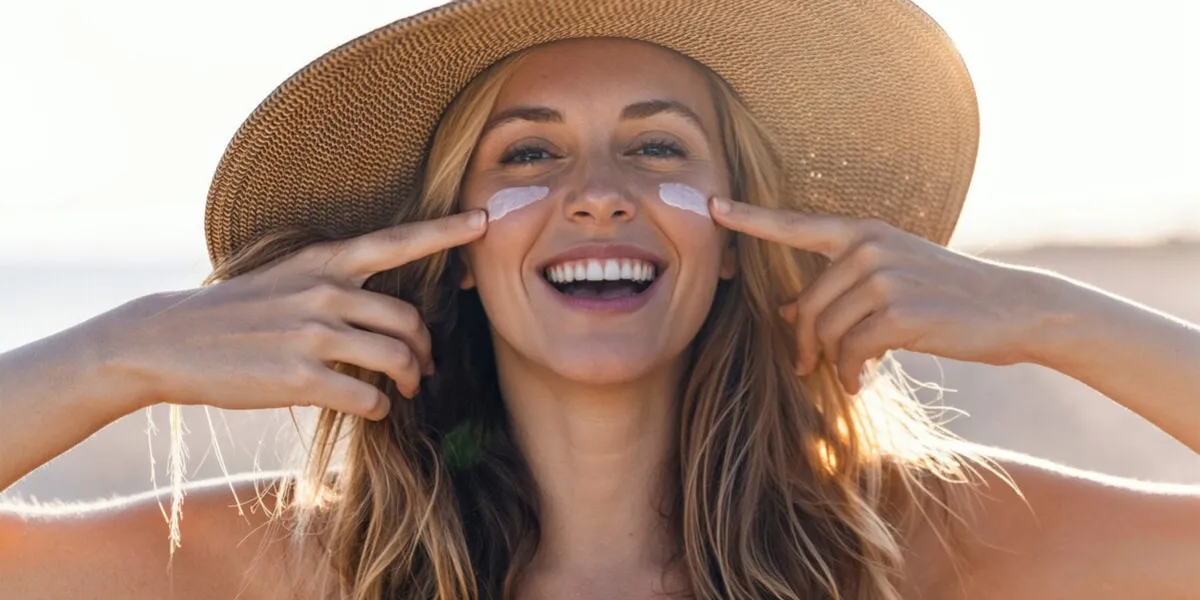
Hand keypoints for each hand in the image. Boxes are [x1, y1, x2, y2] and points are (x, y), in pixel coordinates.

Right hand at [97, 210, 487, 419]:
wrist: (166, 341)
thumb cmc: (234, 311)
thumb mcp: (285, 278)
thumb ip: (334, 285)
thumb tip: (384, 313)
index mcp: (324, 262)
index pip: (398, 240)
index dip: (446, 231)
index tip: (484, 220)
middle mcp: (324, 292)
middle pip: (409, 321)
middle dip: (425, 349)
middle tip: (424, 368)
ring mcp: (312, 335)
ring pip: (395, 360)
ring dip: (409, 381)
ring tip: (404, 390)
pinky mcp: (299, 379)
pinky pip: (367, 397)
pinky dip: (378, 407)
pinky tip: (370, 409)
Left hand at [711, 197, 1064, 393]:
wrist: (1014, 308)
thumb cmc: (947, 297)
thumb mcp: (891, 282)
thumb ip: (840, 289)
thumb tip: (788, 311)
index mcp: (862, 232)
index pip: (795, 225)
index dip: (750, 218)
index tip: (712, 207)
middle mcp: (868, 247)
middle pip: (808, 306)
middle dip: (806, 343)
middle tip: (809, 368)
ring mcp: (884, 276)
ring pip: (827, 331)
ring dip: (832, 362)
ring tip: (850, 374)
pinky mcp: (899, 312)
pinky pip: (851, 352)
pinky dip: (851, 373)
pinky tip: (863, 382)